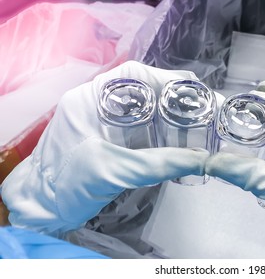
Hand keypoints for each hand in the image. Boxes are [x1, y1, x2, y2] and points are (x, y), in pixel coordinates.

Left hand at [1, 61, 209, 236]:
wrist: (42, 208)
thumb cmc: (68, 184)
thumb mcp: (114, 171)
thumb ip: (157, 165)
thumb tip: (202, 161)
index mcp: (90, 98)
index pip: (134, 76)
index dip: (166, 79)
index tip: (194, 90)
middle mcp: (95, 103)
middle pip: (142, 90)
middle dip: (172, 98)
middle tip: (201, 110)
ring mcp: (99, 120)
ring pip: (141, 108)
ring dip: (167, 114)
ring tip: (194, 123)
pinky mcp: (105, 137)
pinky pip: (137, 125)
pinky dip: (157, 129)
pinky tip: (173, 139)